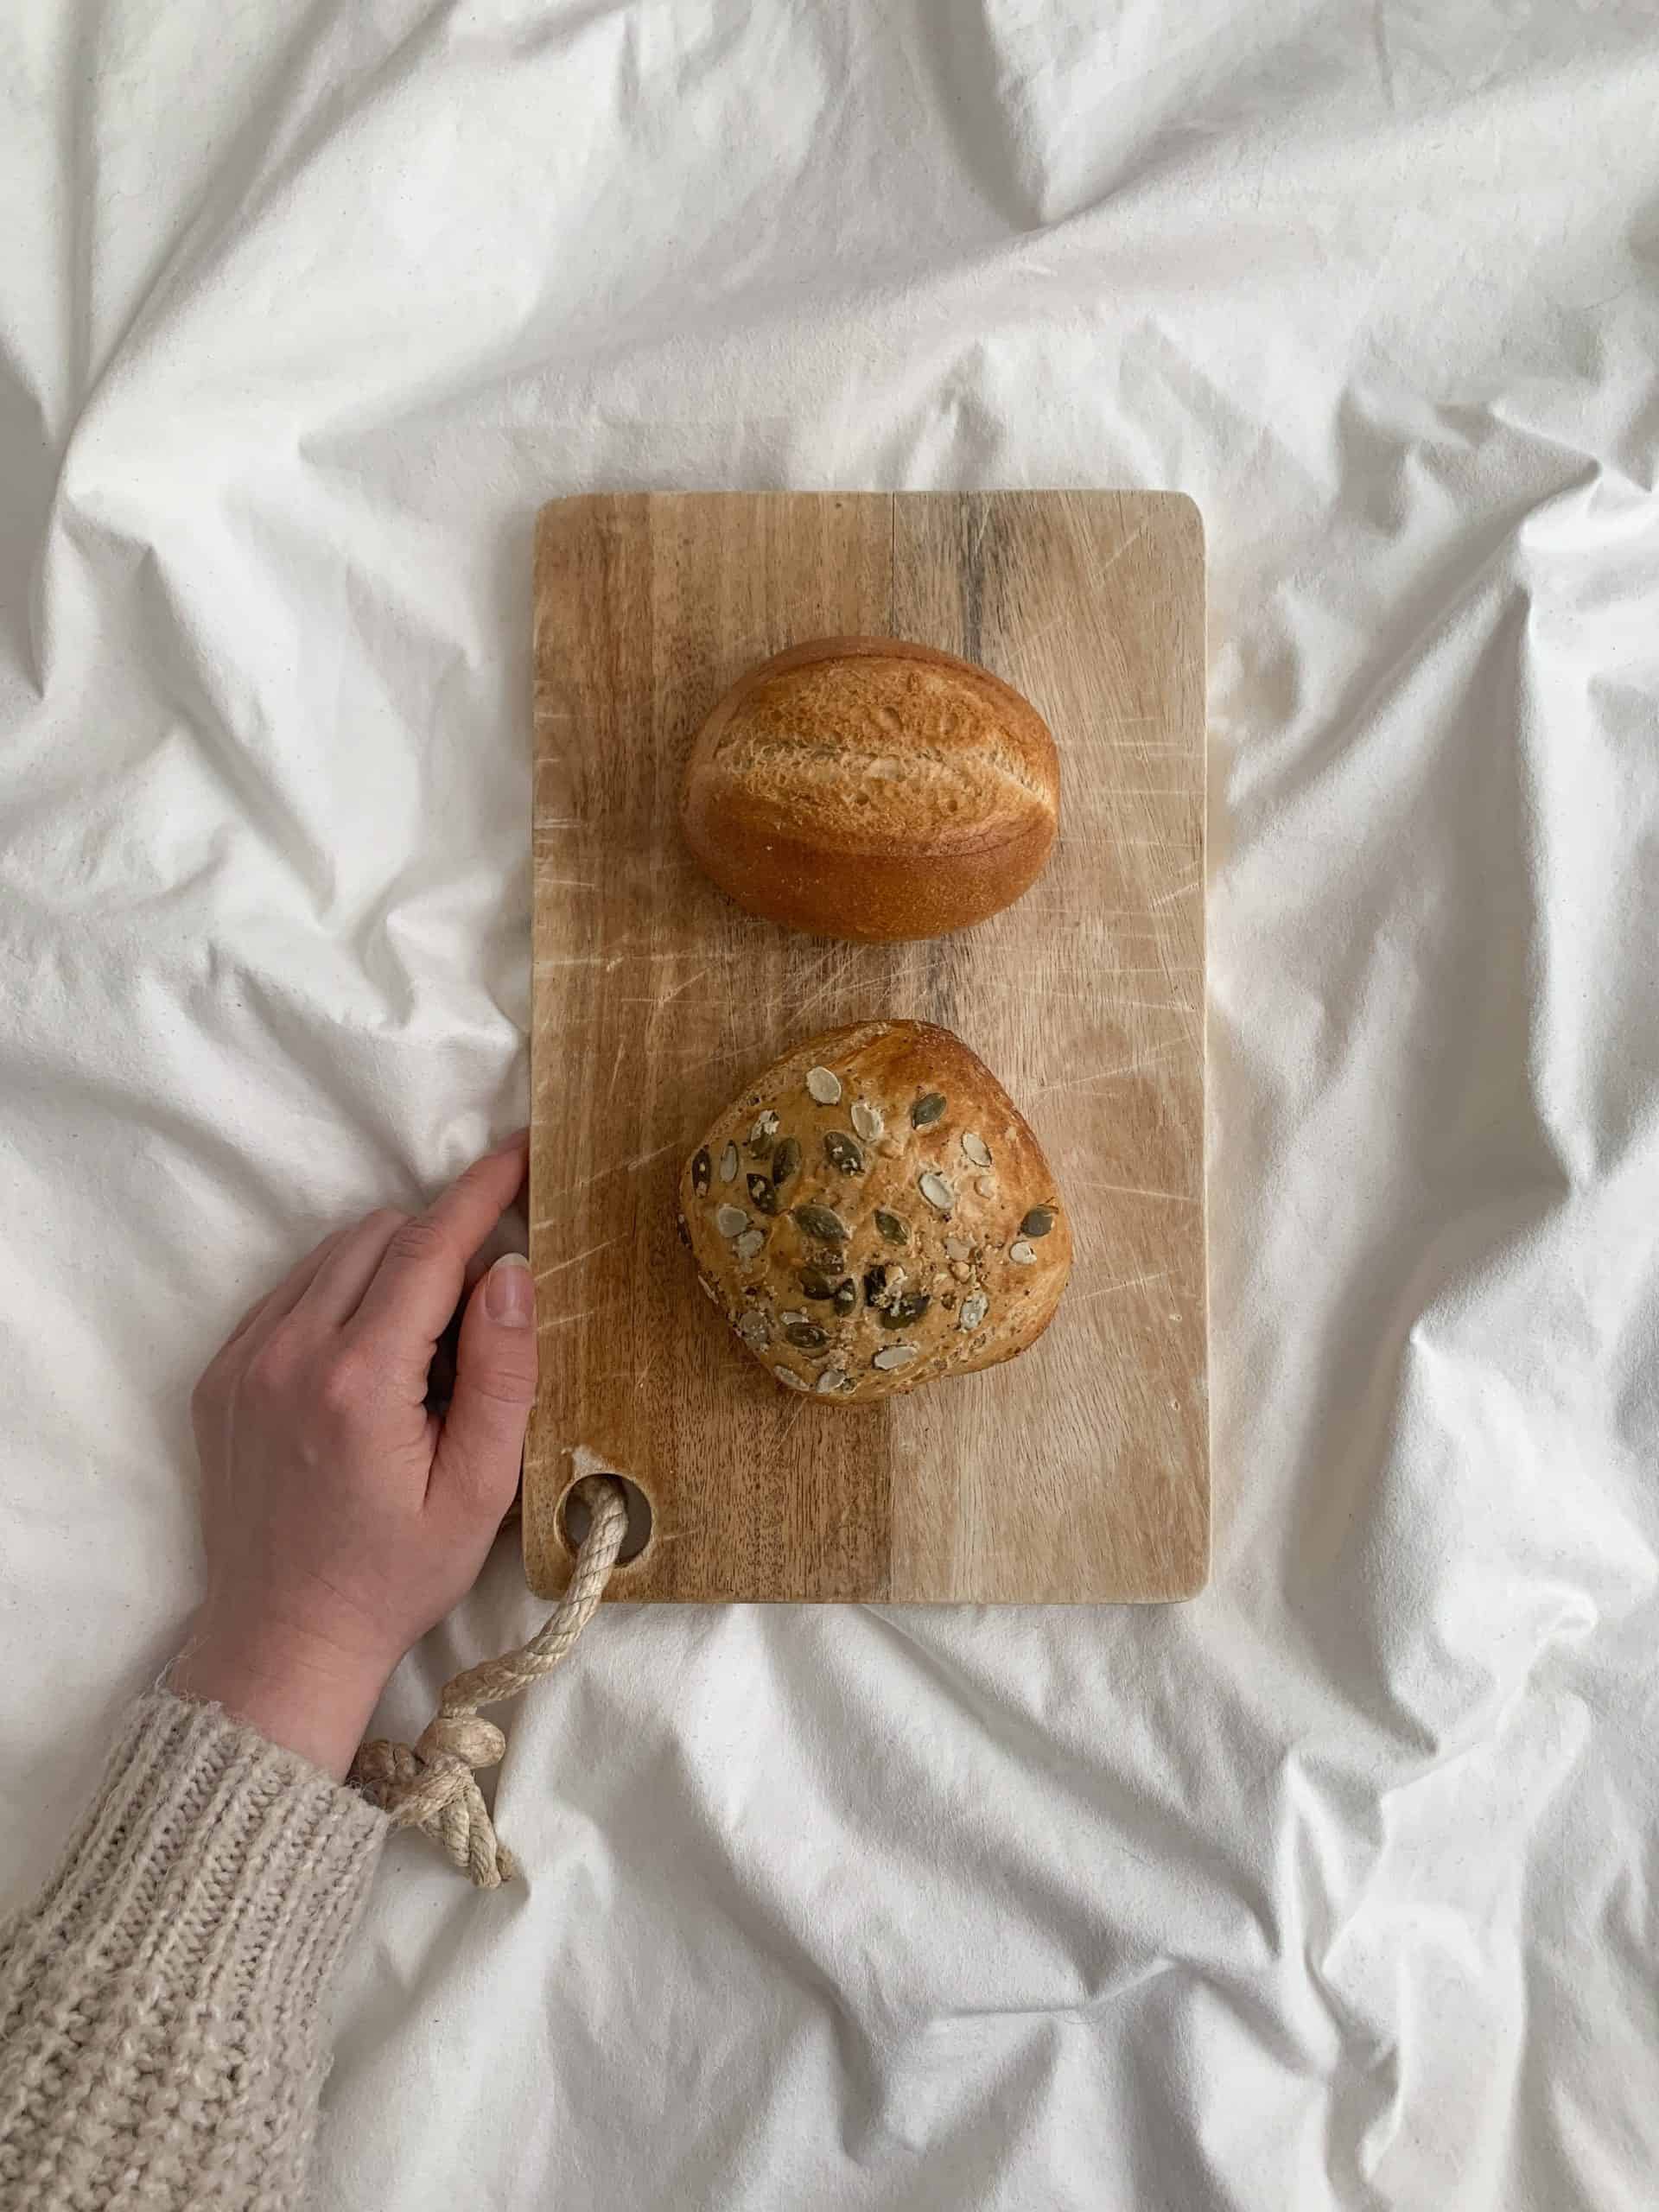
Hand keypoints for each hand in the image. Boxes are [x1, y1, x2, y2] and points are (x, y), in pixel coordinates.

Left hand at [171, 1135, 538, 1778]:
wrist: (283, 1641)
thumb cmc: (395, 1576)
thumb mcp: (479, 1490)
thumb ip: (502, 1374)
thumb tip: (510, 1269)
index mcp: (359, 1381)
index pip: (428, 1246)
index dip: (482, 1189)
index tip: (522, 1149)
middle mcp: (288, 1355)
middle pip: (378, 1235)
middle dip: (440, 1240)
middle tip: (480, 1306)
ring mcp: (243, 1362)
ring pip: (331, 1254)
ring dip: (388, 1265)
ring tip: (424, 1344)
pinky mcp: (220, 1376)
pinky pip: (290, 1292)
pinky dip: (339, 1295)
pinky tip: (369, 1356)